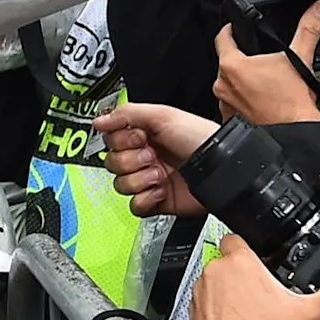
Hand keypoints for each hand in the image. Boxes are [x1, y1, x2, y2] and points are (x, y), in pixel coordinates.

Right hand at [97, 102, 216, 215]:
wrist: (220, 168)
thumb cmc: (199, 138)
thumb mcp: (162, 114)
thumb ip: (127, 114)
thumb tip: (99, 120)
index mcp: (144, 135)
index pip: (111, 140)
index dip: (121, 140)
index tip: (138, 136)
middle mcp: (145, 157)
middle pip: (112, 163)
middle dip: (131, 160)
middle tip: (152, 156)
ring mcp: (150, 180)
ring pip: (120, 185)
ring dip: (139, 180)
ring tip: (159, 175)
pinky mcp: (156, 202)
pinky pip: (135, 206)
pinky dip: (146, 199)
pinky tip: (160, 190)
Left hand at [190, 234, 319, 319]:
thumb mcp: (309, 317)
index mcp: (239, 263)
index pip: (240, 236)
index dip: (255, 247)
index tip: (267, 261)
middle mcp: (214, 273)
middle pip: (230, 260)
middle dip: (247, 272)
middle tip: (266, 292)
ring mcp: (200, 295)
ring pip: (217, 281)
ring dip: (231, 291)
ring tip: (254, 312)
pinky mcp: (192, 315)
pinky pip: (207, 303)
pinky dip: (220, 310)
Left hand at [213, 10, 319, 124]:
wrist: (294, 136)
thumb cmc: (292, 104)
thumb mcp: (301, 59)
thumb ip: (308, 28)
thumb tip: (318, 9)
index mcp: (232, 65)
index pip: (223, 37)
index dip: (231, 29)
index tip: (236, 27)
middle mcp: (223, 84)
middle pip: (228, 61)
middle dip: (243, 58)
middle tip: (262, 59)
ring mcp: (225, 103)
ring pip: (230, 83)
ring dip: (243, 80)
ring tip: (265, 82)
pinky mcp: (229, 119)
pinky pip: (233, 103)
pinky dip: (244, 99)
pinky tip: (261, 99)